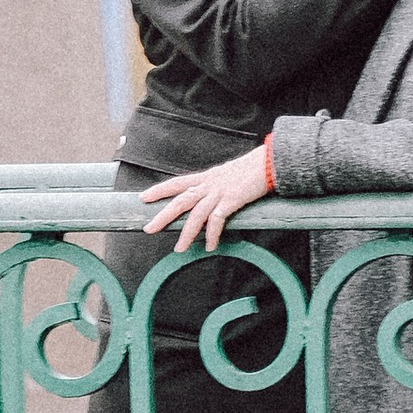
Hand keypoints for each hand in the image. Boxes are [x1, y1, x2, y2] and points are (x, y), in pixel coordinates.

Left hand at [138, 145, 274, 252]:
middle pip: (180, 200)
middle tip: (149, 229)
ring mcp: (220, 192)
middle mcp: (209, 184)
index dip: (159, 190)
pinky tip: (210, 246)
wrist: (268, 162)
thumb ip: (216, 186)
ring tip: (179, 249)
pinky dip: (212, 234)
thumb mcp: (227, 175)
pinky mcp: (232, 200)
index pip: (177, 183)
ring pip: (196, 214)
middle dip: (163, 215)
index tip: (143, 197)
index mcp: (206, 177)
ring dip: (186, 233)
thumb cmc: (251, 170)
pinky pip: (217, 220)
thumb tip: (210, 202)